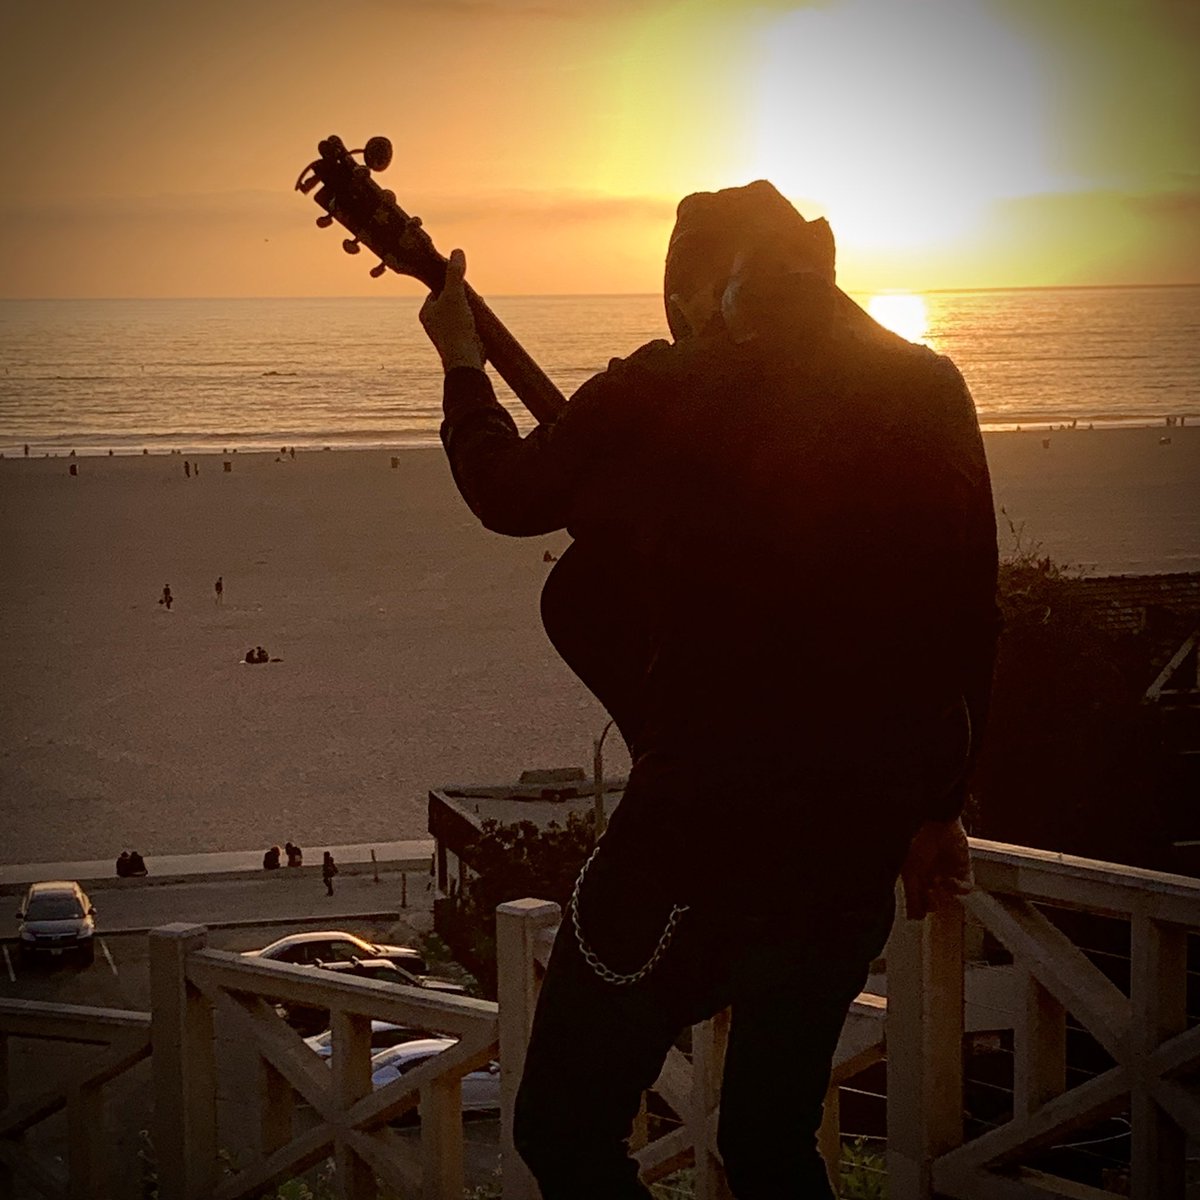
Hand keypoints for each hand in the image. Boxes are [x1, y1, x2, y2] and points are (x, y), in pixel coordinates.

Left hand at [419, 248, 484, 371]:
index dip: (451, 285)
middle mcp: (434, 325)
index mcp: (426, 313)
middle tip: (474, 299)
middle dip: (464, 299)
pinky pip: (467, 328)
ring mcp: (447, 336)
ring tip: (479, 312)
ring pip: (460, 315)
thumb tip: (457, 251)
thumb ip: (455, 274)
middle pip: (451, 302)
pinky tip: (483, 325)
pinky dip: (475, 325)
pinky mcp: (460, 344)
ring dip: (471, 312)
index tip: (463, 286)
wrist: (465, 361)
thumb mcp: (455, 295)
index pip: (438, 290)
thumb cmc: (455, 328)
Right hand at [900, 817, 972, 919]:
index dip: (920, 906)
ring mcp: (947, 868)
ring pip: (950, 894)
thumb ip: (911, 897)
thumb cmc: (914, 839)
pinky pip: (966, 884)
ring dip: (946, 894)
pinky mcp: (963, 864)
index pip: (919, 898)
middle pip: (935, 898)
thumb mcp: (908, 873)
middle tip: (931, 901)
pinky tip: (950, 881)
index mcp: (913, 873)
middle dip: (933, 902)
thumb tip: (912, 917)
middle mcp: (930, 872)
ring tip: (939, 885)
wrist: (933, 819)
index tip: (920, 912)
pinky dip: (959, 887)